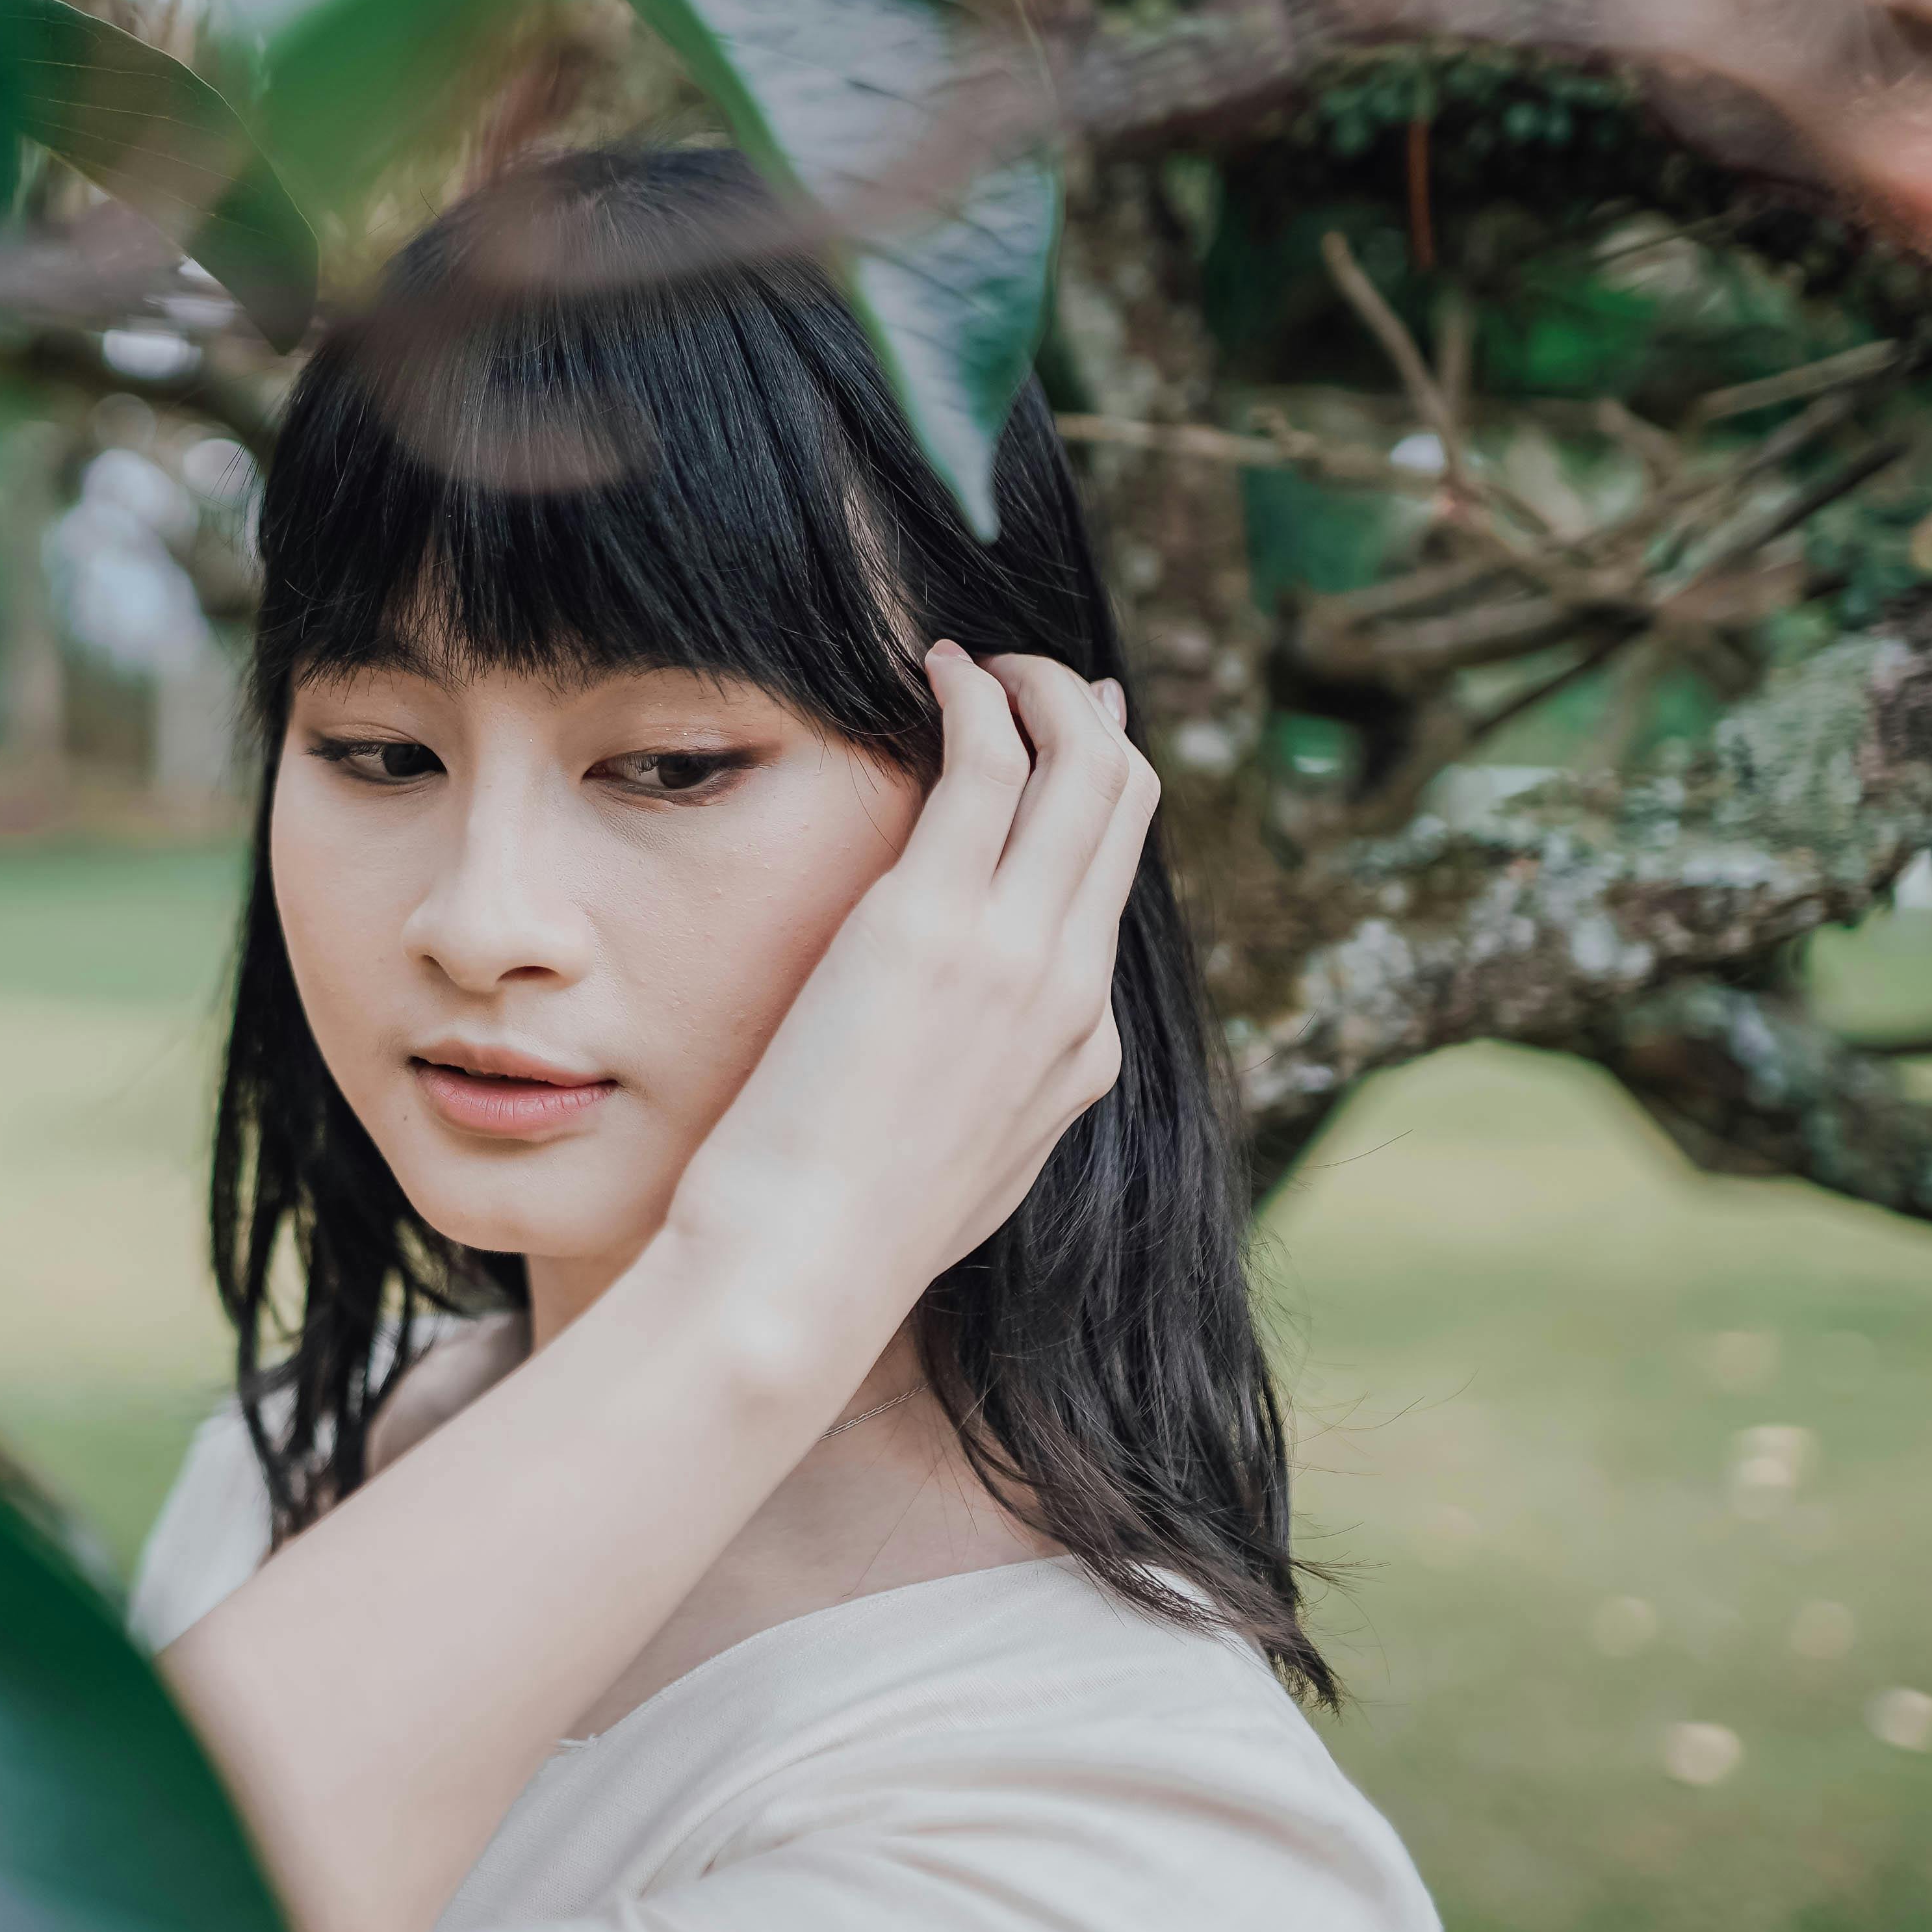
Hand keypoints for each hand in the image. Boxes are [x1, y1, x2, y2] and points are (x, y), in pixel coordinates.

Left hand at [662, 644, 1156, 1328]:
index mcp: (1079, 1051)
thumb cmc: (840, 1231)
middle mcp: (1070, 990)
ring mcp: (1013, 952)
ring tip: (982, 660)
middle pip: (1126, 807)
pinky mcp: (932, 920)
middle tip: (1029, 676)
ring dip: (1041, 689)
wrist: (804, 1271)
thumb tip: (965, 1064)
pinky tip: (940, 668)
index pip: (1112, 889)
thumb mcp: (952, 1167)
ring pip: (1084, 768)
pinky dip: (978, 697)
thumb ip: (983, 1096)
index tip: (1056, 740)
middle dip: (1089, 719)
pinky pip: (990, 764)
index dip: (1092, 798)